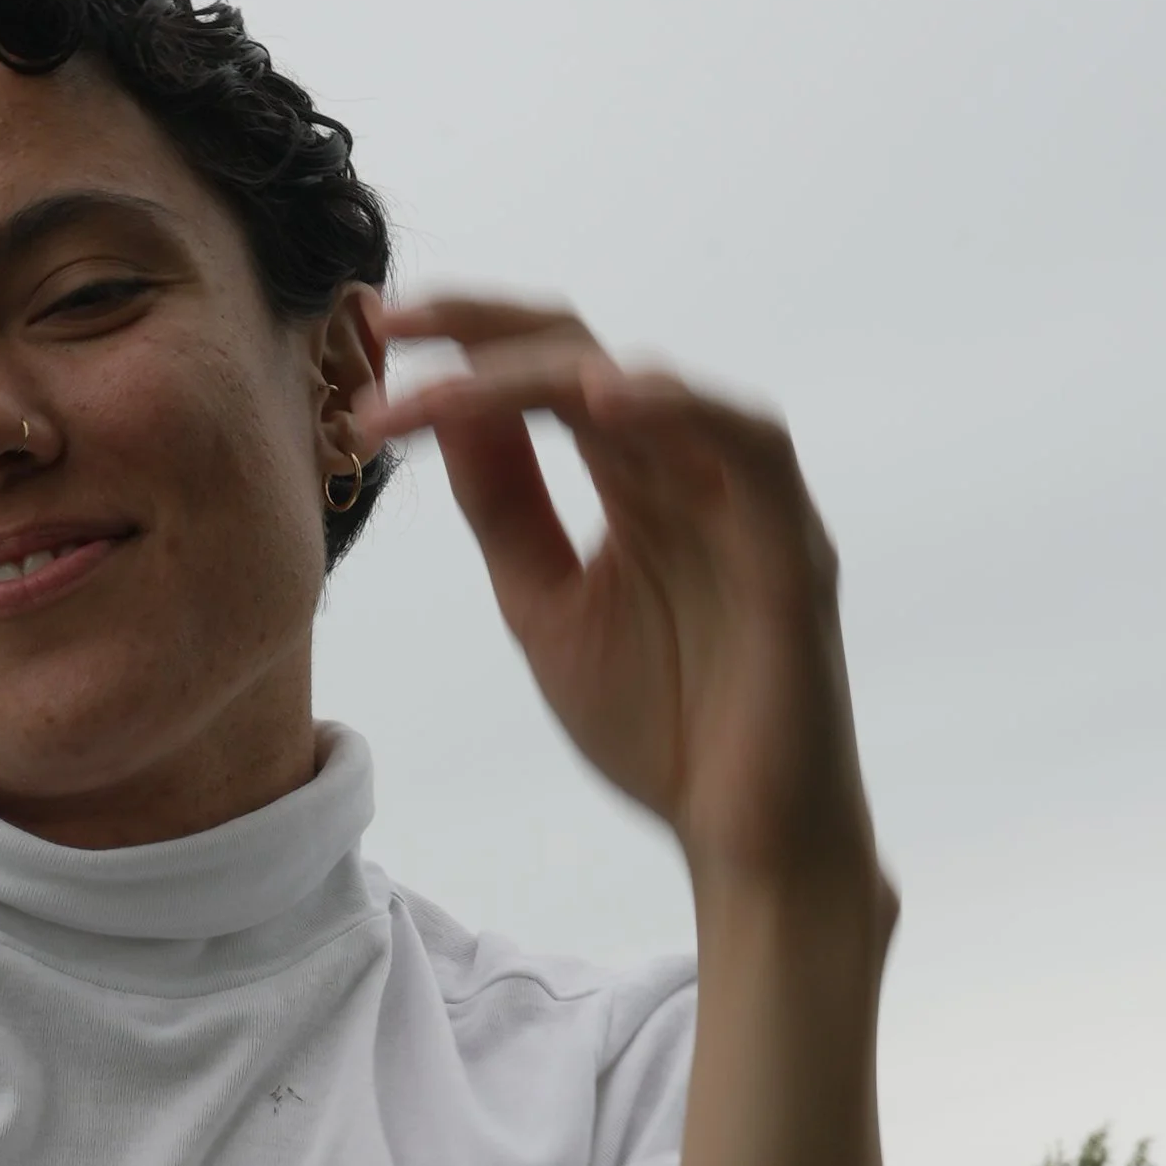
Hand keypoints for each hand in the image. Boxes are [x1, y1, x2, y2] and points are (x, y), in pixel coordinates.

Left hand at [355, 296, 886, 917]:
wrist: (742, 841)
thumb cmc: (658, 725)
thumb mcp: (543, 602)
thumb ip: (504, 507)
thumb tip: (441, 408)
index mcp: (635, 478)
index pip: (545, 373)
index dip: (463, 343)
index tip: (373, 336)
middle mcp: (691, 468)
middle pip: (585, 353)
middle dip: (482, 330)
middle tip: (388, 325)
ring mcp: (747, 500)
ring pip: (649, 385)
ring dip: (543, 372)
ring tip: (452, 380)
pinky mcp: (793, 547)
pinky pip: (749, 445)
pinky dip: (679, 408)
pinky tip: (600, 399)